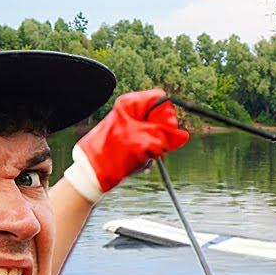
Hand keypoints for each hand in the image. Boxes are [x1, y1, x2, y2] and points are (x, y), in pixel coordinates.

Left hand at [62, 89, 189, 201]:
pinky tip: (139, 162)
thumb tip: (183, 135)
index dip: (167, 117)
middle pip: (161, 119)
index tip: (164, 133)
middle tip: (154, 148)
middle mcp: (132, 113)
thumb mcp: (142, 142)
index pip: (161, 101)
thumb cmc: (111, 154)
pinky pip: (148, 145)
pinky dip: (148, 155)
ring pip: (156, 135)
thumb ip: (164, 136)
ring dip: (155, 149)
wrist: (92, 173)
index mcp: (131, 104)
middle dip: (161, 136)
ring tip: (143, 157)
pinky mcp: (131, 141)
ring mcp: (131, 127)